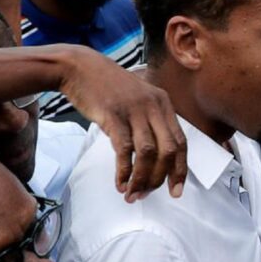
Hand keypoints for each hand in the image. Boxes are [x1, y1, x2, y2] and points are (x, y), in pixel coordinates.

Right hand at [58, 46, 187, 201]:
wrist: (79, 66)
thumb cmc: (108, 88)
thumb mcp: (139, 99)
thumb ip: (150, 122)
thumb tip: (156, 158)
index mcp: (163, 104)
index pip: (181, 142)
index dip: (180, 170)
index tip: (176, 191)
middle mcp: (153, 106)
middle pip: (169, 151)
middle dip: (161, 178)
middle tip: (148, 195)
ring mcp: (134, 110)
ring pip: (148, 153)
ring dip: (142, 179)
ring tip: (132, 194)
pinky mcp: (113, 115)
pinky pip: (125, 150)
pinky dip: (124, 171)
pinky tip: (120, 183)